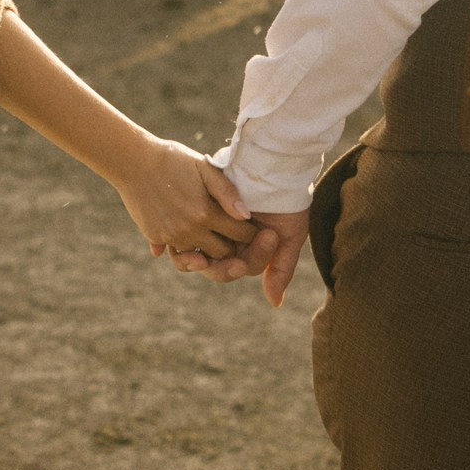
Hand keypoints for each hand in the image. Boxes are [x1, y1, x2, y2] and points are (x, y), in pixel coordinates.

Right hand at [114, 137, 266, 278]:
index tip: (252, 227)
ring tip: (213, 234)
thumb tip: (246, 216)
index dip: (251, 232)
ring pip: (201, 257)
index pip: (241, 235)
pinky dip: (188, 247)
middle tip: (235, 235)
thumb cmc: (173, 159)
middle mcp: (189, 230)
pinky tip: (191, 231)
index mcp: (205, 212)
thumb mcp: (204, 167)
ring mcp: (171, 236)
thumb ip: (227, 191)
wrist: (132, 161)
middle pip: (223, 252)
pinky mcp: (156, 238)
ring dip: (209, 249)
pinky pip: (179, 253)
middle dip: (232, 246)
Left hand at [193, 162, 312, 306]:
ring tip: (201, 256)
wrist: (273, 165)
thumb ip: (281, 268)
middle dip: (223, 267)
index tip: (267, 235)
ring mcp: (211, 231)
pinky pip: (182, 236)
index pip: (241, 267)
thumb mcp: (290, 235)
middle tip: (232, 259)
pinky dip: (180, 242)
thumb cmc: (287, 201)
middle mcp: (228, 245)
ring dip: (197, 260)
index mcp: (248, 252)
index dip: (251, 259)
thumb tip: (274, 303)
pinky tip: (183, 239)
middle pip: (217, 268)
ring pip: (198, 256)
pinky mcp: (195, 214)